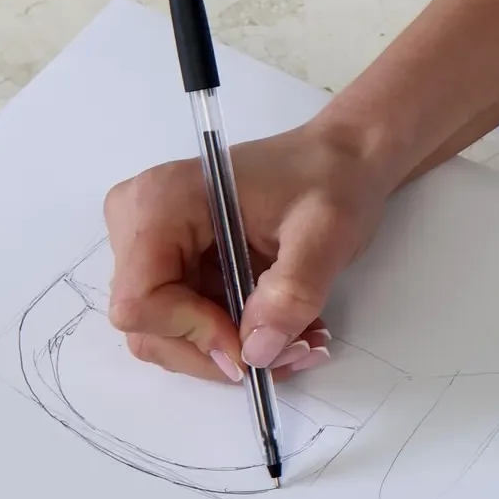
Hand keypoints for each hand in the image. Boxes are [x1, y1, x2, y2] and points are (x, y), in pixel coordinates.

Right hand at [105, 0, 498, 388]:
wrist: (361, 146)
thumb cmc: (341, 169)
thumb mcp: (330, 231)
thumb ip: (295, 290)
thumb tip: (267, 349)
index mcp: (158, 199)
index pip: (137, 301)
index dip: (193, 339)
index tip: (255, 351)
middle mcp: (142, 216)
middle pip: (147, 325)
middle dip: (219, 348)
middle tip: (289, 348)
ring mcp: (158, 239)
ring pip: (170, 332)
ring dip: (236, 346)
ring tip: (303, 331)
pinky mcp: (181, 257)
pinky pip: (194, 322)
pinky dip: (240, 335)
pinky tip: (289, 324)